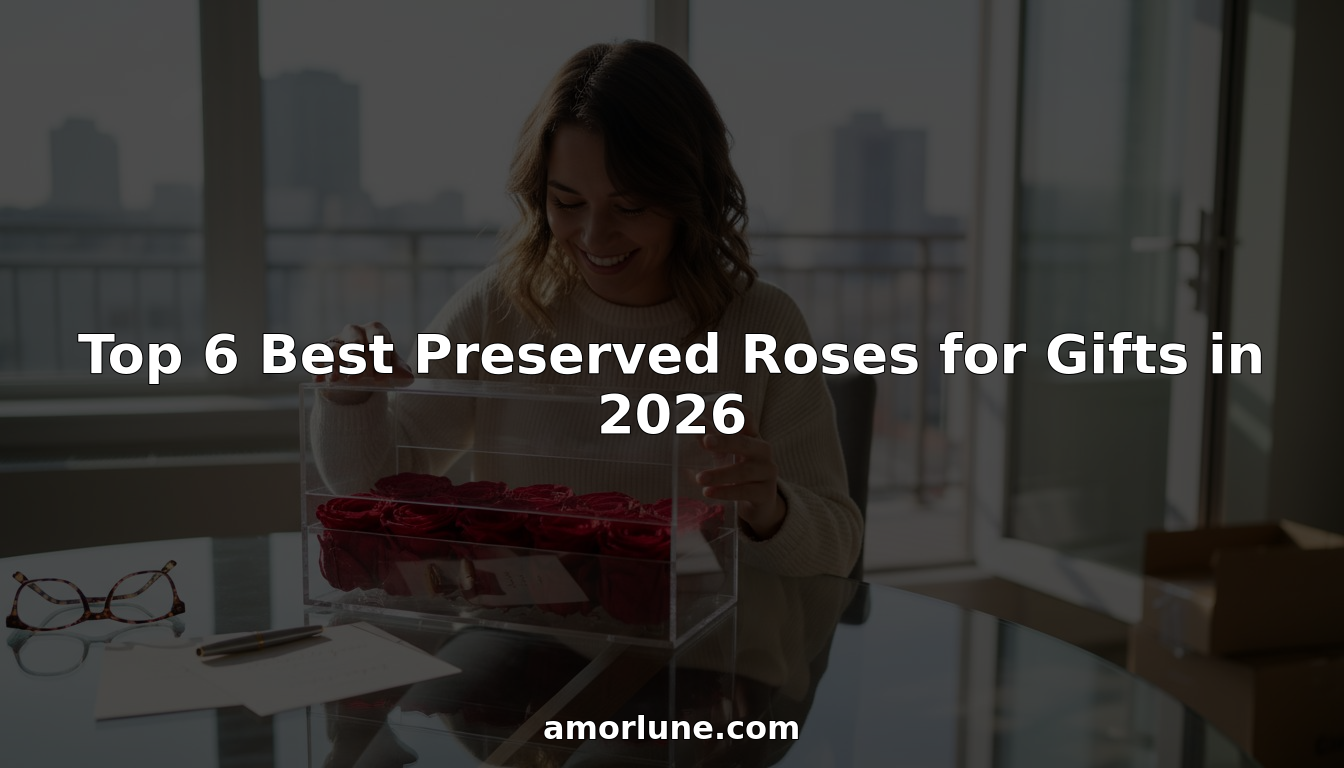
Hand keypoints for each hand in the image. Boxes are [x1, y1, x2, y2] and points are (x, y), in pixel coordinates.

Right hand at [316, 321, 414, 403]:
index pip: (379, 339)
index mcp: (376, 330)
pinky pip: (319, 359)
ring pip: (334, 349)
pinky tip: (321, 380)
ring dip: (336, 365)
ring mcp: (337, 340)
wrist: (359, 375)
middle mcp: (355, 331)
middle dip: (359, 361)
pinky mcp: (322, 353)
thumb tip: (409, 377)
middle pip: (356, 343)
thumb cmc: (380, 366)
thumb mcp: (392, 368)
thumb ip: (400, 371)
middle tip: (361, 378)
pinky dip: (320, 370)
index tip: (382, 377)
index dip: (381, 358)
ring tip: (338, 379)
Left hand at [695, 410, 785, 539]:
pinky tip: (709, 492)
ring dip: (719, 474)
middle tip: (706, 441)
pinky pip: (745, 492)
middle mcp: (762, 452)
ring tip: (699, 478)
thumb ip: (710, 441)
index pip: (748, 419)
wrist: (760, 502)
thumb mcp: (726, 455)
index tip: (723, 404)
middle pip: (745, 443)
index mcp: (752, 437)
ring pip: (744, 471)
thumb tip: (692, 425)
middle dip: (725, 441)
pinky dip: (725, 492)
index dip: (738, 411)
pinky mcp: (766, 493)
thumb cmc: (739, 473)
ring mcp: (767, 472)